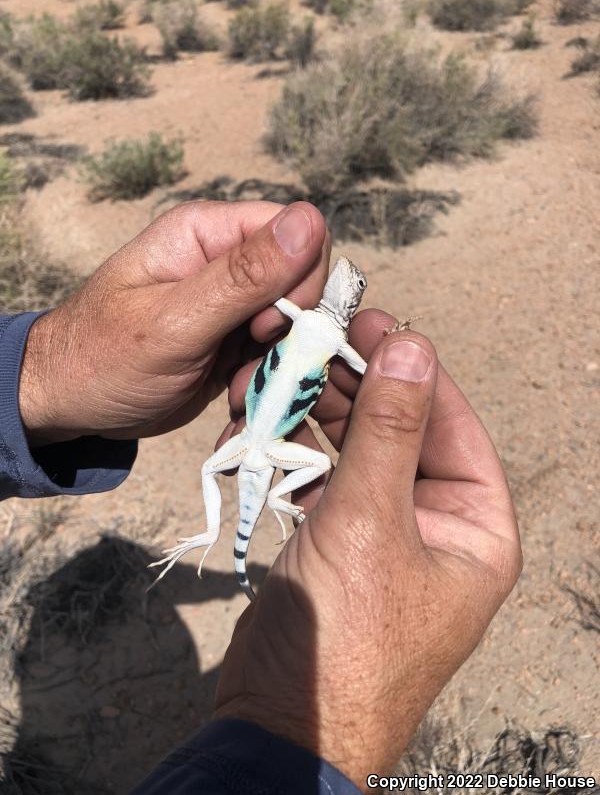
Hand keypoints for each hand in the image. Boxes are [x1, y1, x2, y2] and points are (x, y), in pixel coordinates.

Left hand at [19, 200, 327, 445]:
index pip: (296, 231)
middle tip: (251, 362)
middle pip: (304, 282)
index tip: (265, 327)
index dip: (298, 279)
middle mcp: (227, 261)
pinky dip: (266, 380)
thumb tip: (310, 221)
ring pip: (297, 325)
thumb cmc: (103, 358)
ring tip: (236, 388)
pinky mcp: (237, 340)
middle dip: (290, 331)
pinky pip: (279, 354)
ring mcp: (235, 304)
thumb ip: (243, 277)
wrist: (72, 404)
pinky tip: (235, 396)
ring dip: (278, 364)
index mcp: (208, 233)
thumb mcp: (174, 322)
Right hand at [216, 311, 521, 789]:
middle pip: (402, 432)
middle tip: (321, 338)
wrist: (280, 723)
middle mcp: (437, 527)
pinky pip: (327, 479)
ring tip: (288, 370)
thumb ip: (390, 430)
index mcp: (474, 527)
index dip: (415, 370)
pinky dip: (301, 451)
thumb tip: (413, 346)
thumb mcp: (370, 521)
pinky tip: (273, 419)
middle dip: (360, 387)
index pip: (452, 425)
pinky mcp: (339, 544)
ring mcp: (385, 535)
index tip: (378, 323)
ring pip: (358, 452)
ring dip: (322, 414)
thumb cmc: (345, 636)